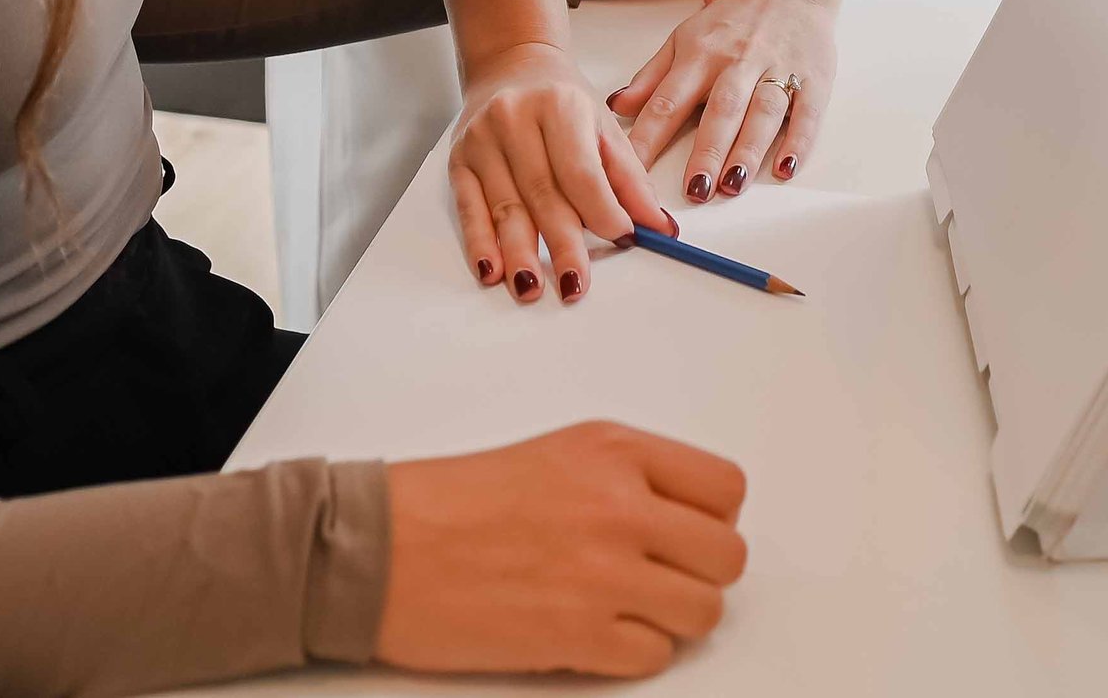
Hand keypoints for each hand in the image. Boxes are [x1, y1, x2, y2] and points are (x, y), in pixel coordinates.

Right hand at [376, 422, 747, 676]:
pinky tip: (595, 633)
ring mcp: (602, 574)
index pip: (726, 489)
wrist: (381, 549)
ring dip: (674, 617)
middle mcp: (619, 507)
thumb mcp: (556, 453)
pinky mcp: (578, 636)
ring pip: (704, 611)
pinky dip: (634, 653)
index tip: (685, 532)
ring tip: (629, 609)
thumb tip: (688, 520)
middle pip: (727, 556)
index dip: (712, 518)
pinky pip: (656, 656)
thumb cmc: (453, 501)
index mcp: (615, 451)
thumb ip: (628, 476)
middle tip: (661, 577)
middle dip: (701, 573)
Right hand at [450, 42, 676, 301]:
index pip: (580, 170)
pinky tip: (492, 269)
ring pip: (504, 206)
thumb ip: (631, 180)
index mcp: (559, 106)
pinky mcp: (458, 160)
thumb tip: (658, 228)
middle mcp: (515, 119)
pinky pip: (469, 208)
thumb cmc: (561, 99)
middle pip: (542, 193)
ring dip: (518, 253)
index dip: (602, 210)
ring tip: (532, 288)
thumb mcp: (605, 127)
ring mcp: (481, 140)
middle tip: (576, 284)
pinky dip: (480, 242)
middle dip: (561, 243)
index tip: (623, 239)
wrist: (511, 64)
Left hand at [608, 0, 836, 202]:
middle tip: (695, 190)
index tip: (633, 173)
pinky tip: (785, 167)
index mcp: (701, 54)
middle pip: (722, 109)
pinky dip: (798, 140)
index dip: (649, 137)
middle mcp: (738, 62)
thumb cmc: (731, 21)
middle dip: (708, 151)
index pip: (669, 100)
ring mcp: (779, 68)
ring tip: (733, 185)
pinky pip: (807, 111)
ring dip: (749, 150)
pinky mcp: (814, 77)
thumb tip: (616, 106)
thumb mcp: (683, 39)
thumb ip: (651, 77)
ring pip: (763, 111)